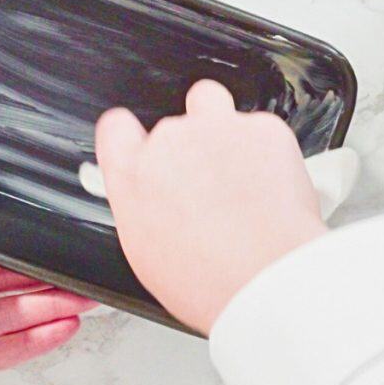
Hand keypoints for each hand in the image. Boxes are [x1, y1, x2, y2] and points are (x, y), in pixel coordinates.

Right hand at [95, 80, 325, 334]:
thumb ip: (144, 208)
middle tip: (208, 186)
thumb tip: (155, 206)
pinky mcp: (262, 128)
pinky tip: (268, 183)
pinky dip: (265, 148)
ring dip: (218, 128)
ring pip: (211, 104)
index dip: (130, 137)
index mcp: (133, 174)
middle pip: (171, 125)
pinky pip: (260, 127)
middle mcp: (170, 142)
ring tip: (234, 168)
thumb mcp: (148, 254)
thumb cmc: (209, 280)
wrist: (268, 278)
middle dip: (189, 148)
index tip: (142, 149)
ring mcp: (217, 129)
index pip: (115, 128)